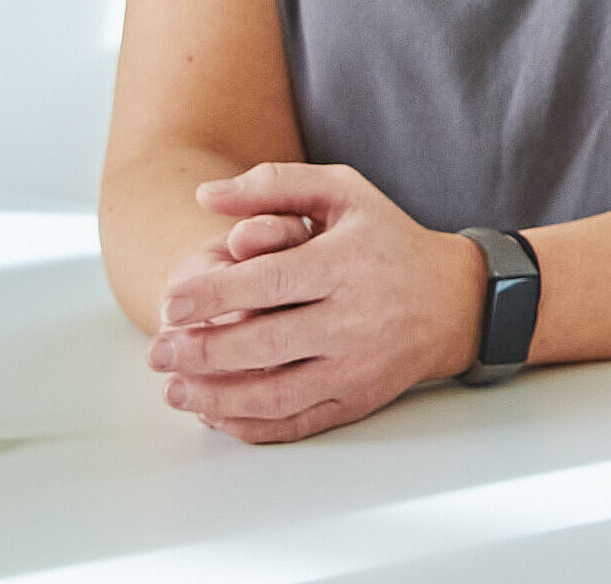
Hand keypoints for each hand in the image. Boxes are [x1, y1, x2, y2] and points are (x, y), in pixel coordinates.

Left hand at [144, 161, 483, 442]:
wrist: (454, 301)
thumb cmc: (386, 240)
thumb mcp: (342, 192)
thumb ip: (274, 185)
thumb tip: (205, 195)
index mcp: (346, 263)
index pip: (269, 282)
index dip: (213, 295)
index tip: (170, 302)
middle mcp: (354, 318)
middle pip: (265, 344)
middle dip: (201, 351)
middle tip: (157, 350)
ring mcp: (356, 366)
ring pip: (276, 394)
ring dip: (216, 397)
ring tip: (173, 390)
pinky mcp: (356, 400)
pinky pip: (297, 423)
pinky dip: (250, 425)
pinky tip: (214, 413)